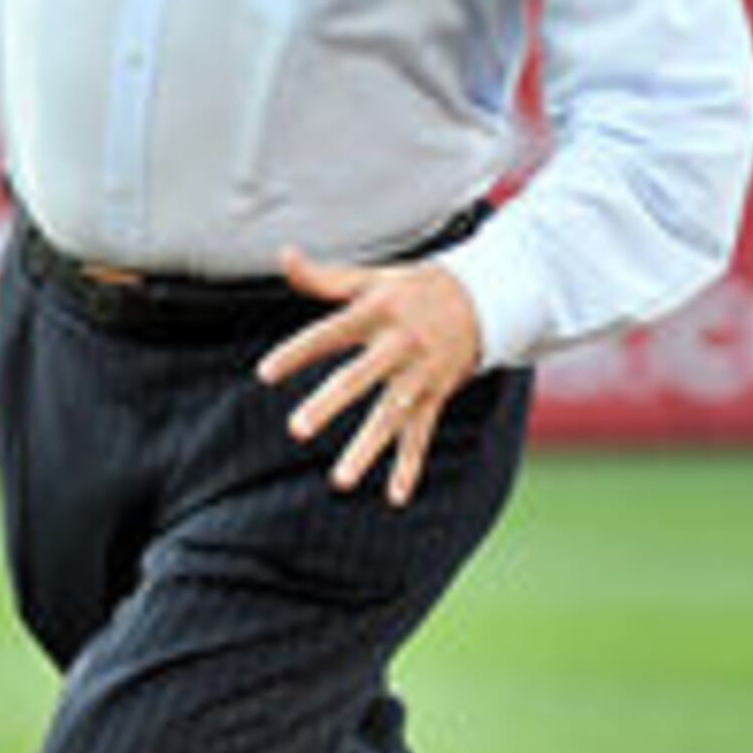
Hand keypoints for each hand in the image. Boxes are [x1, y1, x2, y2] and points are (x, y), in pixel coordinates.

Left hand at [257, 251, 483, 506]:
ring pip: (389, 417)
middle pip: (358, 378)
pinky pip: (421, 435)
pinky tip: (396, 497)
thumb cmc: (415, 289)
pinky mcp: (435, 396)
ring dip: (366, 450)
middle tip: (297, 429)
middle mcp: (398, 345)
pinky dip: (410, 467)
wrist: (487, 299)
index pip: (328, 333)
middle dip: (329, 404)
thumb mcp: (374, 277)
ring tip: (340, 481)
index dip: (297, 352)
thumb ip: (325, 277)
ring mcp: (418, 374)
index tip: (265, 373)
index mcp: (377, 312)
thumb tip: (283, 255)